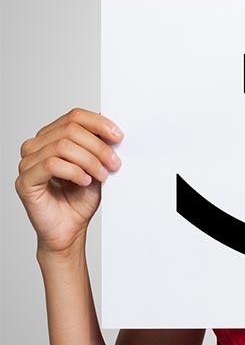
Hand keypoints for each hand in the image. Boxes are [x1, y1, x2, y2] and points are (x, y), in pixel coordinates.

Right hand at [15, 107, 123, 255]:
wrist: (70, 228)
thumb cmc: (80, 198)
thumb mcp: (97, 165)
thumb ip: (99, 146)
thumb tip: (112, 129)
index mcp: (52, 137)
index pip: (75, 116)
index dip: (99, 123)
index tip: (118, 136)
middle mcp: (36, 146)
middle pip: (71, 130)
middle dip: (98, 146)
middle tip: (114, 163)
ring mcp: (27, 163)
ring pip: (63, 146)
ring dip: (89, 160)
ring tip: (101, 175)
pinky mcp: (25, 181)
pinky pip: (52, 165)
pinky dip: (75, 172)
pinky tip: (85, 181)